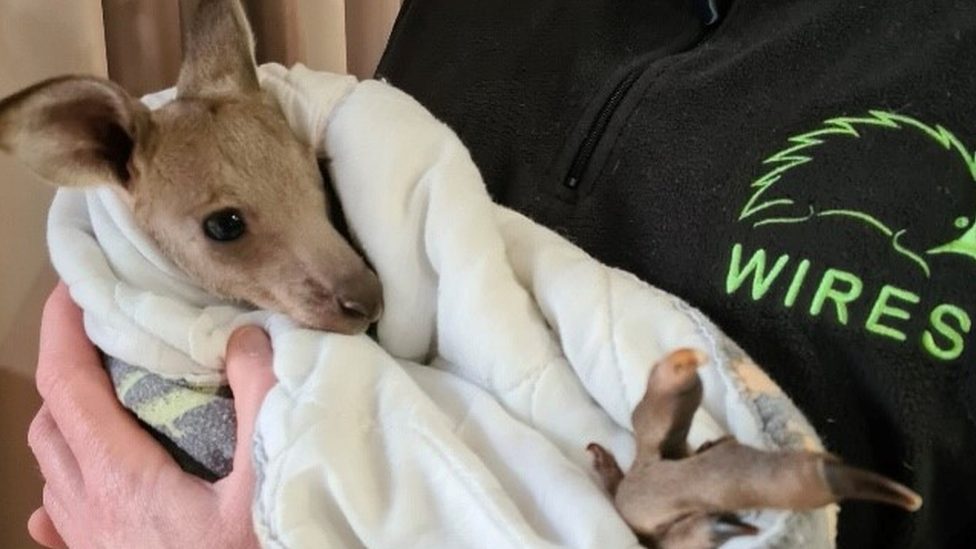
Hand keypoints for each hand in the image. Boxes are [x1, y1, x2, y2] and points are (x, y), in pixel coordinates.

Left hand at [27, 283, 275, 548]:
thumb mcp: (264, 483)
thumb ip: (260, 402)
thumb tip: (245, 336)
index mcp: (121, 478)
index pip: (68, 387)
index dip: (62, 332)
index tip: (72, 289)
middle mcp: (90, 509)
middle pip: (51, 424)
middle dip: (66, 371)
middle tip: (103, 340)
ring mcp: (92, 543)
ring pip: (52, 469)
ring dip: (66, 424)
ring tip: (101, 399)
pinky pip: (60, 522)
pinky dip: (61, 488)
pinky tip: (69, 496)